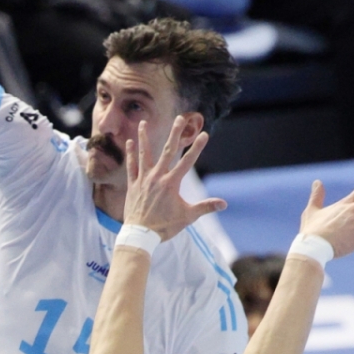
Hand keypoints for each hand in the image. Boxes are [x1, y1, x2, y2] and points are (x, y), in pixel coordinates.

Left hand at [122, 116, 225, 239]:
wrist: (140, 236)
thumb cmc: (164, 227)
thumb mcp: (187, 217)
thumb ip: (205, 207)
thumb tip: (224, 204)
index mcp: (171, 183)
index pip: (188, 161)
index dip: (197, 147)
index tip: (204, 134)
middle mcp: (157, 177)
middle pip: (168, 151)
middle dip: (175, 134)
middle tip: (179, 118)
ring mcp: (143, 180)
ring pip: (144, 154)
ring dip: (144, 137)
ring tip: (142, 122)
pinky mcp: (132, 185)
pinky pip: (131, 166)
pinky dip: (130, 154)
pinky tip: (129, 142)